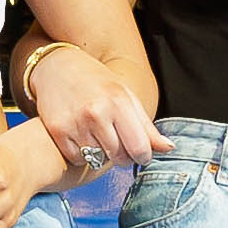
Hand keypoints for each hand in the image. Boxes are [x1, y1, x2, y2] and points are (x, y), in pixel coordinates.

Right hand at [21, 41, 157, 174]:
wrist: (58, 68)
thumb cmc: (97, 82)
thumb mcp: (125, 96)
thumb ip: (147, 126)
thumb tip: (169, 148)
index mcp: (119, 102)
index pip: (140, 149)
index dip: (142, 156)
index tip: (139, 152)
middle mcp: (97, 113)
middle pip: (119, 157)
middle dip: (122, 155)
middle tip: (116, 140)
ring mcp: (75, 123)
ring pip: (97, 160)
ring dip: (100, 154)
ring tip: (96, 134)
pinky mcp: (57, 131)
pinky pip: (77, 159)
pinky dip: (81, 154)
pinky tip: (80, 135)